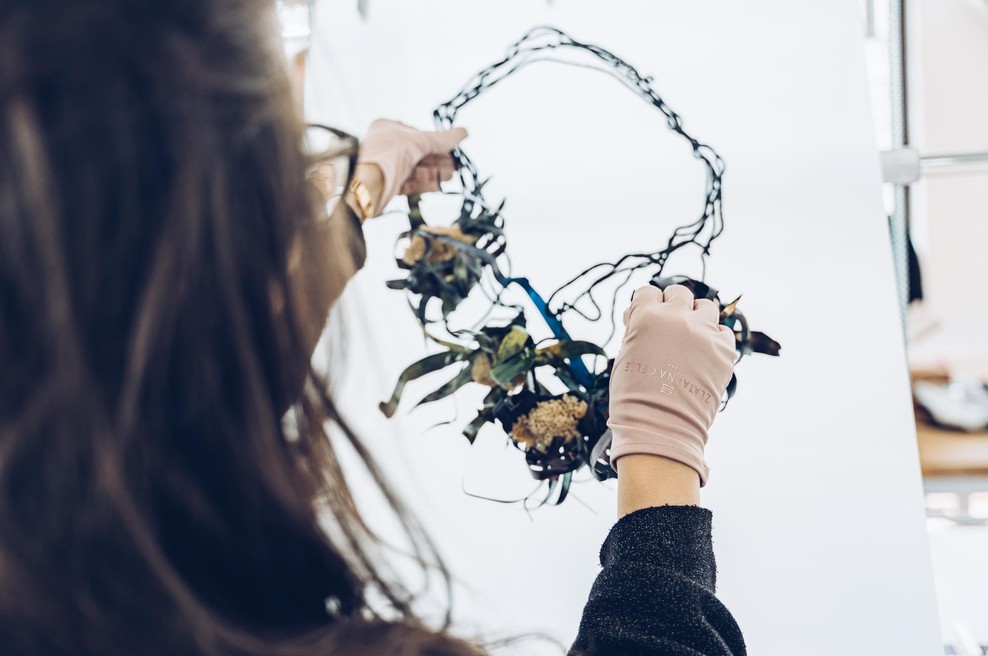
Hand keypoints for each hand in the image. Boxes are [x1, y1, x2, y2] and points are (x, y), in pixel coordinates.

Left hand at [356, 118, 466, 212]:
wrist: (367, 182)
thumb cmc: (386, 154)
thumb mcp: (419, 141)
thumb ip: (442, 139)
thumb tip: (463, 132)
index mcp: (386, 128)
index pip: (415, 134)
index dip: (434, 143)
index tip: (450, 150)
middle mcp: (384, 146)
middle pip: (417, 153)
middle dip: (437, 161)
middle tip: (454, 166)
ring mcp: (385, 166)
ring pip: (415, 169)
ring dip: (434, 172)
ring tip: (450, 176)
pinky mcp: (387, 185)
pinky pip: (409, 182)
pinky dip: (424, 183)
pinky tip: (438, 185)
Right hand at [608, 284, 736, 486]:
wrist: (660, 428)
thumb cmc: (633, 397)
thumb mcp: (624, 356)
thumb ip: (636, 331)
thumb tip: (642, 316)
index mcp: (645, 316)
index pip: (647, 291)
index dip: (645, 305)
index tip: (645, 319)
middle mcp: (676, 317)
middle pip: (679, 293)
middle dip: (673, 306)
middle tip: (669, 327)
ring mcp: (703, 332)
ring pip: (705, 307)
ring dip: (697, 318)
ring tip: (690, 340)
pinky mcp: (724, 350)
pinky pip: (723, 333)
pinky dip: (715, 341)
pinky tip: (705, 356)